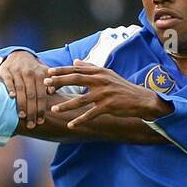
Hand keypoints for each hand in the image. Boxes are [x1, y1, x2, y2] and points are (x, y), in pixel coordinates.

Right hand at [0, 50, 52, 128]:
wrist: (18, 54)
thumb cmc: (33, 69)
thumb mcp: (44, 72)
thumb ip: (50, 82)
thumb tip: (53, 91)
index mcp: (40, 75)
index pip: (41, 95)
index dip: (41, 109)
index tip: (40, 121)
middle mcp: (29, 73)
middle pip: (31, 94)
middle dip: (32, 110)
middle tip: (31, 124)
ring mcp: (17, 71)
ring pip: (20, 89)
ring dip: (21, 103)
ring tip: (22, 116)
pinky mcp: (6, 70)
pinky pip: (8, 80)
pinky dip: (10, 88)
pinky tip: (11, 97)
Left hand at [46, 61, 171, 127]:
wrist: (140, 99)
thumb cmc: (121, 87)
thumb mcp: (107, 74)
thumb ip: (90, 67)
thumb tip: (75, 61)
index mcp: (100, 71)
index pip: (77, 69)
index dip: (62, 70)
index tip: (48, 72)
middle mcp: (101, 80)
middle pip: (76, 79)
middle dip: (60, 81)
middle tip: (46, 85)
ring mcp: (104, 93)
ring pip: (81, 99)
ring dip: (66, 105)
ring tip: (54, 109)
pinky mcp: (108, 106)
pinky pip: (91, 114)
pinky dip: (80, 120)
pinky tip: (70, 125)